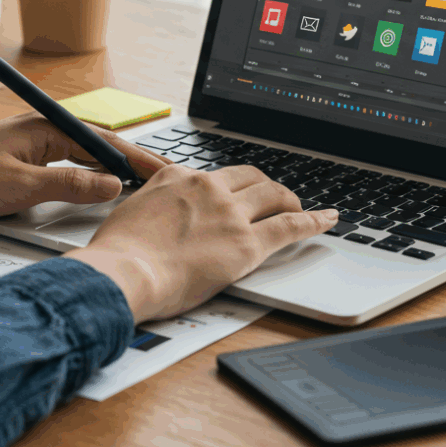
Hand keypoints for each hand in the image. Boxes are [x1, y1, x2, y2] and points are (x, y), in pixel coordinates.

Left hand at [0, 112, 169, 228]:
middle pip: (97, 146)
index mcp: (44, 128)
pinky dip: (86, 177)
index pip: (103, 141)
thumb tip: (112, 185)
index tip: (164, 173)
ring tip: (140, 188)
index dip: (137, 158)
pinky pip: (64, 166)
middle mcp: (39, 130)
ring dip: (109, 170)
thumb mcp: (22, 187)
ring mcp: (29, 146)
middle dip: (131, 162)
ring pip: (81, 156)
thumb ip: (70, 185)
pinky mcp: (19, 162)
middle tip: (164, 183)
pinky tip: (96, 191)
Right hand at [65, 165, 337, 322]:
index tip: (235, 192)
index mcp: (177, 177)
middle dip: (265, 186)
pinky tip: (327, 219)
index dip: (231, 185)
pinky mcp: (247, 243)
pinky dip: (313, 220)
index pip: (214, 174)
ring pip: (273, 196)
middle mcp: (207, 188)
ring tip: (299, 207)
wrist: (124, 272)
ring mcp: (230, 214)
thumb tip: (156, 217)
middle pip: (250, 178)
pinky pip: (290, 225)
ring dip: (290, 200)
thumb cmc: (118, 253)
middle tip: (273, 198)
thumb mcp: (129, 212)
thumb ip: (152, 207)